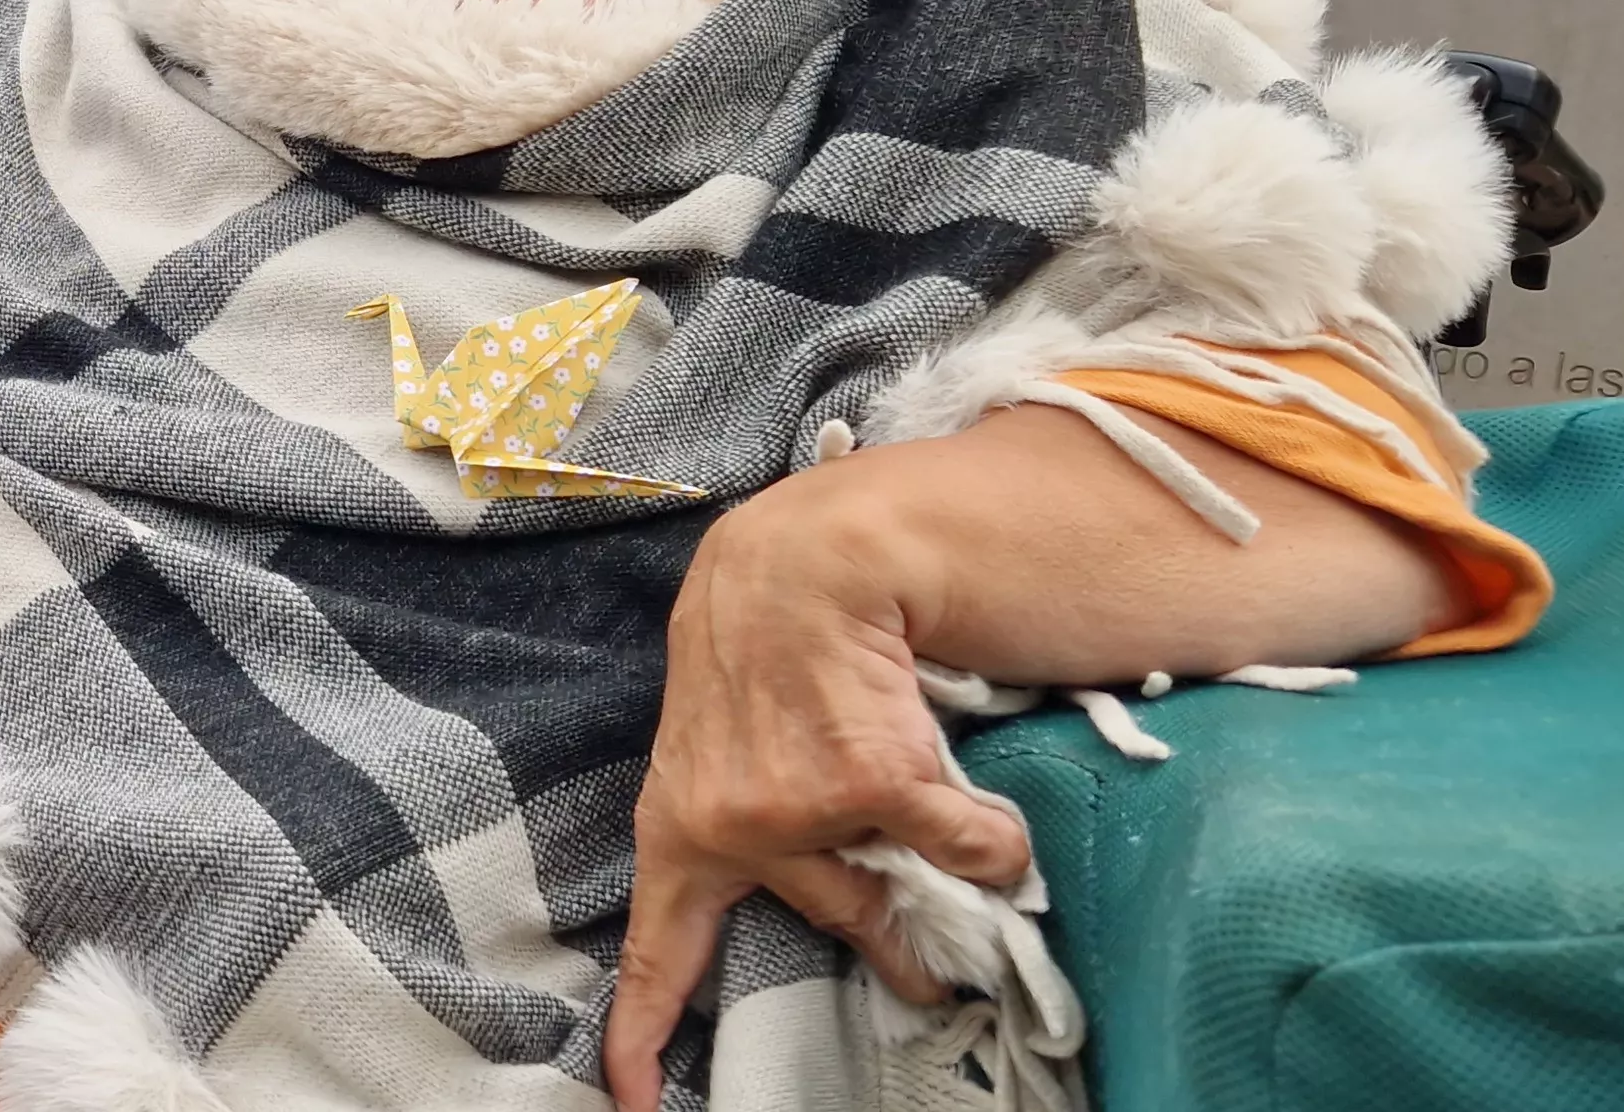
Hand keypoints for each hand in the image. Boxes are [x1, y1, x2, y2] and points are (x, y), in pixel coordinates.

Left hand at [601, 474, 1032, 1111]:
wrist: (799, 566)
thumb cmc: (759, 650)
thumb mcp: (718, 738)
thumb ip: (749, 817)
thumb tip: (832, 895)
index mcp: (685, 828)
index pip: (659, 951)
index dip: (641, 1034)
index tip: (626, 1103)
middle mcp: (737, 831)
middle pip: (837, 923)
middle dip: (894, 957)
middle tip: (927, 982)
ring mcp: (804, 812)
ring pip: (906, 892)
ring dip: (949, 905)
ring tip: (974, 895)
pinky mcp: (876, 786)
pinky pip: (967, 849)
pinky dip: (993, 844)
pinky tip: (996, 828)